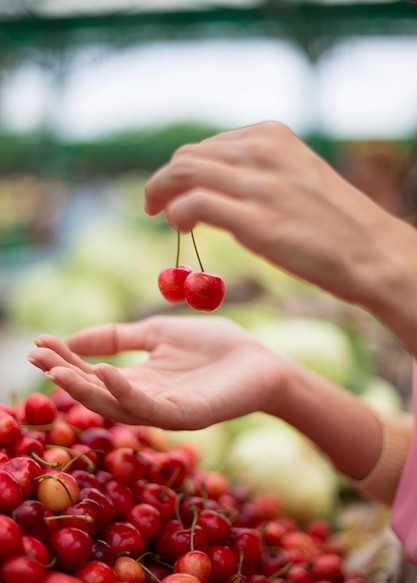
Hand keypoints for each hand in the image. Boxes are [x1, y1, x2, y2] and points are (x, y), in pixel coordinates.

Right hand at [27, 315, 284, 427]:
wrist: (260, 360)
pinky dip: (125, 393)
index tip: (37, 342)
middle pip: (97, 393)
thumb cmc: (214, 346)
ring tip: (58, 369)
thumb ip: (118, 337)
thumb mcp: (158, 333)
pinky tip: (105, 373)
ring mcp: (166, 411)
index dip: (65, 359)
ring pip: (116, 406)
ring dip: (85, 389)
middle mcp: (146, 400)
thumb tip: (71, 338)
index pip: (93, 373)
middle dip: (65, 376)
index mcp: (138, 382)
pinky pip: (150, 409)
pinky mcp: (188, 416)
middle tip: (36, 358)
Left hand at [145, 122, 415, 329]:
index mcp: (272, 136)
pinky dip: (176, 213)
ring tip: (158, 215)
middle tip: (153, 204)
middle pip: (187, 156)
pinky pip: (193, 205)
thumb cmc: (335, 224)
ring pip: (182, 174)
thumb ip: (258, 172)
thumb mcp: (296, 178)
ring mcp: (258, 184)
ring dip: (159, 193)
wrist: (371, 253)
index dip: (182, 169)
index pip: (206, 146)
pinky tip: (180, 227)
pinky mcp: (254, 220)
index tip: (175, 190)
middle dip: (162, 180)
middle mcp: (262, 151)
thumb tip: (215, 184)